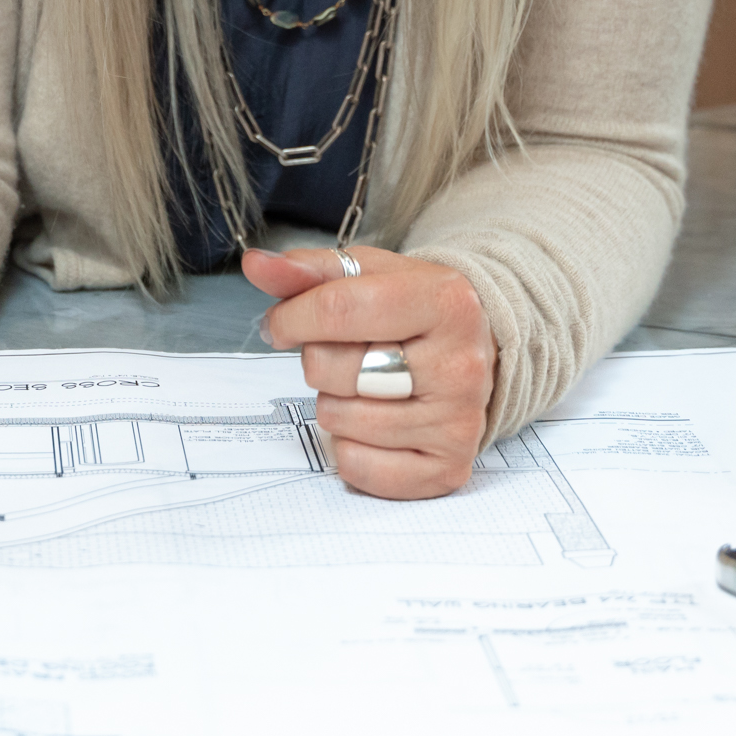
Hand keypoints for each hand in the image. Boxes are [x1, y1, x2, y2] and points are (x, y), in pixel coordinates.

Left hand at [244, 244, 494, 498]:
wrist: (479, 357)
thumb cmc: (415, 313)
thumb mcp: (371, 276)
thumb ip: (309, 271)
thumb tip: (257, 266)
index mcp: (446, 302)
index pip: (338, 309)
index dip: (291, 318)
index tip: (281, 323)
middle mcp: (460, 365)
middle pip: (333, 369)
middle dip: (319, 360)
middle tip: (346, 354)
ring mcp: (457, 422)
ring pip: (340, 420)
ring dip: (336, 403)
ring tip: (366, 387)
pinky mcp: (446, 469)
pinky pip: (357, 466)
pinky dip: (350, 448)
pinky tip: (375, 425)